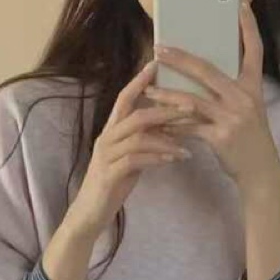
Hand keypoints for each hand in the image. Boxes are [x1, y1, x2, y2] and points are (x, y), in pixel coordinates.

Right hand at [66, 60, 192, 242]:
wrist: (89, 214)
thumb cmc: (110, 187)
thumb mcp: (129, 160)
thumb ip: (142, 144)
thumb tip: (164, 131)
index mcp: (110, 131)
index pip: (124, 99)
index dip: (139, 81)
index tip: (156, 65)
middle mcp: (106, 138)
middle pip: (137, 114)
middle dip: (165, 110)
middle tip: (190, 106)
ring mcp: (106, 156)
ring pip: (138, 136)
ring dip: (166, 138)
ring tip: (187, 142)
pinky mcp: (109, 174)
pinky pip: (136, 160)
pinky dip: (156, 158)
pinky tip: (173, 159)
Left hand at [149, 2, 279, 202]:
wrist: (261, 172)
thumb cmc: (251, 140)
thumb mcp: (249, 110)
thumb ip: (231, 92)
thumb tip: (203, 77)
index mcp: (252, 87)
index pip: (254, 50)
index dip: (249, 27)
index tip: (240, 6)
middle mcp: (243, 98)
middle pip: (207, 70)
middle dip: (180, 59)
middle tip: (160, 49)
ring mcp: (232, 117)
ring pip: (192, 100)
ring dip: (167, 95)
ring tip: (149, 90)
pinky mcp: (221, 137)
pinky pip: (190, 128)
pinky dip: (173, 127)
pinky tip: (158, 125)